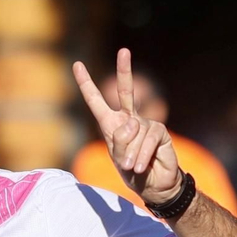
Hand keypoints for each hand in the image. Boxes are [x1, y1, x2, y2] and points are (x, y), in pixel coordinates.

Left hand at [72, 48, 182, 206]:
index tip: (77, 65)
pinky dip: (141, 155)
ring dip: (130, 154)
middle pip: (126, 91)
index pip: (96, 101)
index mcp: (112, 124)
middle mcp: (129, 119)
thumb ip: (120, 142)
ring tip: (132, 167)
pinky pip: (146, 140)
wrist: (153, 185)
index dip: (86, 84)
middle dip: (125, 70)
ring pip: (132, 132)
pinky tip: (140, 166)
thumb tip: (133, 123)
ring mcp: (145, 124)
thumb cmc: (132, 171)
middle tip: (124, 50)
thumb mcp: (118, 158)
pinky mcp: (159, 131)